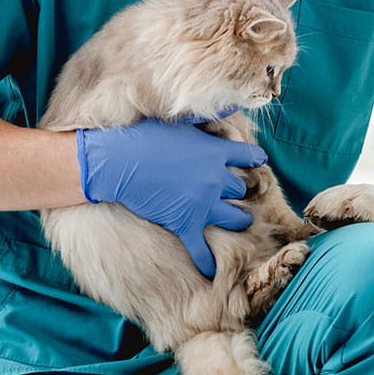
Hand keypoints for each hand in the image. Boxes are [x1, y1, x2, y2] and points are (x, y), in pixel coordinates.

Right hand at [76, 115, 266, 277]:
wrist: (119, 160)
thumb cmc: (146, 135)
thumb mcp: (182, 119)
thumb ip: (209, 114)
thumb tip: (231, 102)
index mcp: (218, 152)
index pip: (252, 157)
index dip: (254, 160)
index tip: (254, 162)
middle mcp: (217, 178)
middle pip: (243, 189)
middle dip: (241, 190)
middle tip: (237, 192)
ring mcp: (202, 203)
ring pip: (236, 218)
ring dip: (238, 220)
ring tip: (239, 221)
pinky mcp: (185, 222)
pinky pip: (201, 248)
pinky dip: (207, 261)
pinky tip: (211, 271)